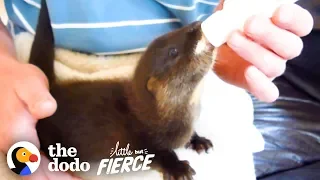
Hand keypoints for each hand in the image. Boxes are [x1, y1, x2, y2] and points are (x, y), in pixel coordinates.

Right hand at [0, 58, 77, 178]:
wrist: (2, 75)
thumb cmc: (18, 79)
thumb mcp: (29, 82)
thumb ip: (37, 97)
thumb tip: (47, 109)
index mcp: (16, 135)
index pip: (34, 168)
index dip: (54, 178)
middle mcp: (13, 145)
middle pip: (35, 174)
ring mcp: (15, 144)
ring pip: (34, 170)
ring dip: (53, 176)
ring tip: (75, 178)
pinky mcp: (19, 140)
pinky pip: (34, 161)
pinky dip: (49, 169)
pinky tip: (62, 169)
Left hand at [213, 1, 313, 101]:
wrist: (210, 46)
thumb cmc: (227, 24)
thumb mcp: (233, 8)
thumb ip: (243, 3)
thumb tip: (243, 1)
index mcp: (283, 28)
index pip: (302, 25)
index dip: (294, 19)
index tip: (277, 12)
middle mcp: (281, 49)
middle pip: (291, 47)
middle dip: (270, 34)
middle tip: (249, 24)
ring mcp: (270, 68)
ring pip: (276, 66)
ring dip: (254, 52)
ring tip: (232, 38)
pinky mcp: (257, 84)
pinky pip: (269, 93)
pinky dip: (261, 84)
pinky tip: (248, 71)